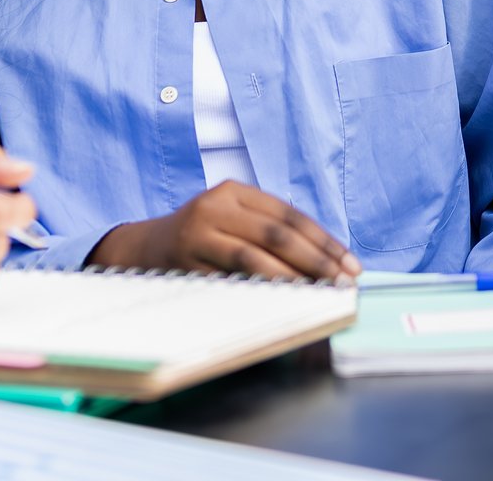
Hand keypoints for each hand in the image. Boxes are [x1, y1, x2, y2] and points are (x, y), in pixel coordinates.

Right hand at [88, 182, 360, 282]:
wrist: (142, 248)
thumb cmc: (203, 235)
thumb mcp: (232, 218)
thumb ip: (269, 230)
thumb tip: (326, 261)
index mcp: (234, 190)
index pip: (289, 215)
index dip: (323, 240)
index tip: (349, 264)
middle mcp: (214, 206)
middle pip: (276, 234)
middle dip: (315, 261)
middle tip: (341, 282)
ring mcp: (196, 234)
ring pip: (252, 258)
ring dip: (290, 278)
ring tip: (317, 294)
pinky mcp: (184, 264)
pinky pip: (227, 280)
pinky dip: (256, 292)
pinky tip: (279, 302)